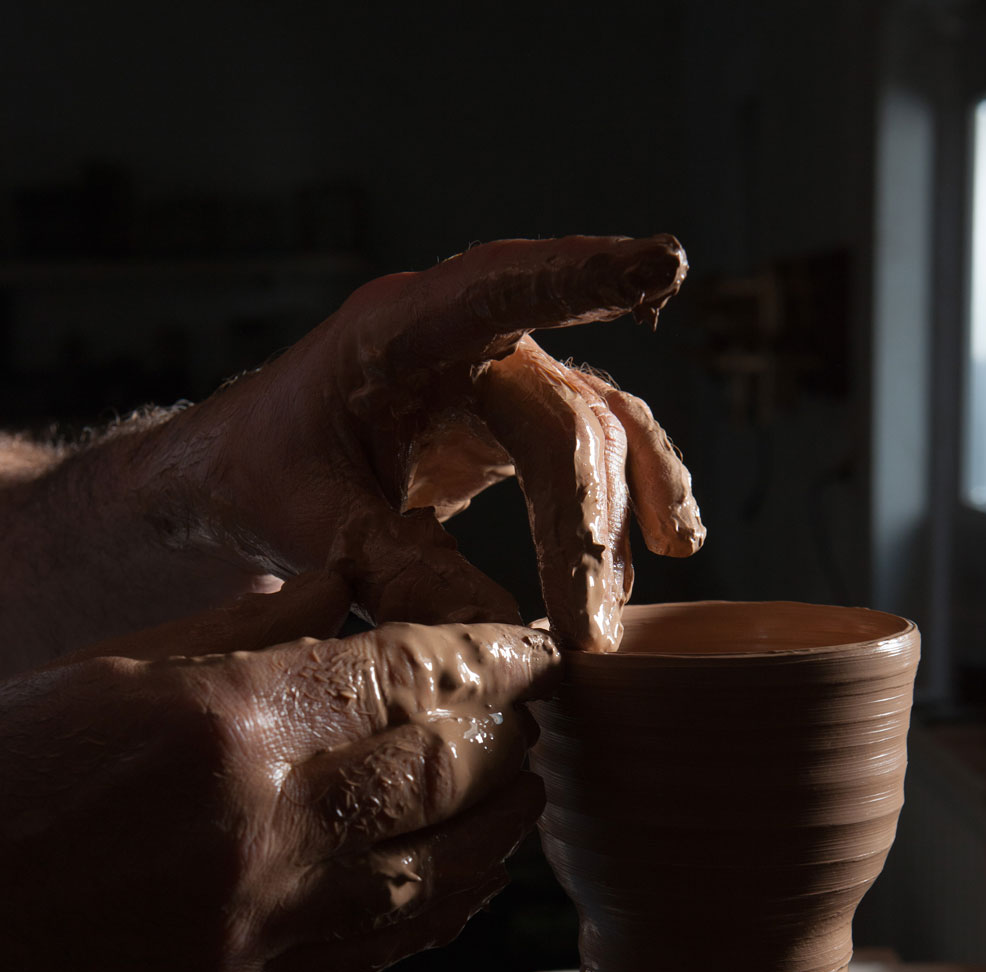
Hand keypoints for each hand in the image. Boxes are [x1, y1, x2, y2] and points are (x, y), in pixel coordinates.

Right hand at [0, 581, 557, 971]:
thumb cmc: (0, 774)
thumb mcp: (111, 669)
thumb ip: (246, 631)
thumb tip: (344, 590)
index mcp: (225, 723)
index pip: (405, 678)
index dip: (486, 657)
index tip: (528, 645)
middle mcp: (266, 824)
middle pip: (446, 770)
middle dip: (512, 730)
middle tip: (539, 705)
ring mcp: (265, 920)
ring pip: (445, 868)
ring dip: (504, 816)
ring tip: (527, 778)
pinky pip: (392, 942)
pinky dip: (454, 895)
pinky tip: (478, 865)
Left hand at [134, 235, 703, 649]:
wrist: (253, 479)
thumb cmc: (263, 477)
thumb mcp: (307, 525)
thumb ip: (389, 565)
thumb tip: (495, 625)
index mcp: (394, 335)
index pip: (497, 290)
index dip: (580, 276)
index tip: (662, 263)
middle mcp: (462, 341)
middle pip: (561, 412)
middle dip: (584, 521)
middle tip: (585, 626)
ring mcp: (499, 378)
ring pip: (595, 429)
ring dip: (619, 518)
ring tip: (617, 608)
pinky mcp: (518, 423)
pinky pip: (594, 451)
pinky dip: (626, 499)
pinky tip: (664, 546)